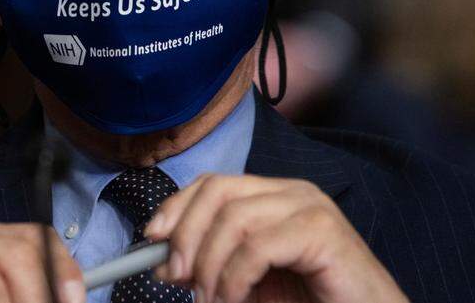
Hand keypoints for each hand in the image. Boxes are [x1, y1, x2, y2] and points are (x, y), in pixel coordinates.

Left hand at [143, 174, 406, 302]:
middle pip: (218, 192)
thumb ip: (209, 267)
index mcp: (274, 196)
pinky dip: (235, 278)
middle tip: (175, 276)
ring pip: (234, 218)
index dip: (177, 207)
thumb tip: (163, 261)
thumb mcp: (247, 284)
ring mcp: (309, 206)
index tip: (151, 241)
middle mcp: (292, 191)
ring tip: (209, 300)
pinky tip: (234, 300)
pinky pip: (258, 246)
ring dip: (210, 265)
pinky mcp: (322, 231)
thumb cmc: (310, 302)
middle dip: (187, 234)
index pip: (213, 183)